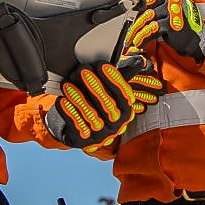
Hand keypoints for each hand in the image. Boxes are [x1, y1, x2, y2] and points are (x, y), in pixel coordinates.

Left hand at [46, 54, 162, 152]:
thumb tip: (140, 62)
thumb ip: (120, 78)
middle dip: (94, 85)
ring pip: (91, 115)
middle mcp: (116, 125)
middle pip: (107, 104)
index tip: (102, 65)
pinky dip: (69, 113)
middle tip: (83, 70)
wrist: (80, 130)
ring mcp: (101, 136)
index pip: (124, 94)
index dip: (113, 79)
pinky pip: (76, 126)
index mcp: (126, 111)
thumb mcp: (109, 93)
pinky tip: (63, 101)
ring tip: (68, 83)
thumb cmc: (96, 106)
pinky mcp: (84, 142)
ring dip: (78, 97)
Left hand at [124, 0, 204, 61]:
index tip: (128, 11)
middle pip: (145, 7)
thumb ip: (155, 6)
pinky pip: (151, 29)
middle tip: (127, 29)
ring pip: (146, 18)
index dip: (136, 3)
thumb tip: (136, 9)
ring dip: (136, 30)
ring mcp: (170, 10)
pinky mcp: (170, 23)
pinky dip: (143, 37)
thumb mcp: (168, 10)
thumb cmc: (180, 24)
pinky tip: (139, 43)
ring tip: (131, 39)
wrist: (195, 38)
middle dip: (134, 20)